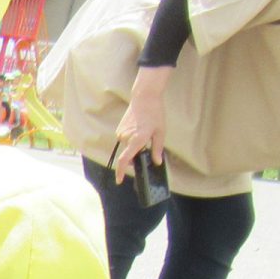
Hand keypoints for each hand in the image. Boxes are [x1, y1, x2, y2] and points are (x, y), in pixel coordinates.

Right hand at [113, 65, 172, 181]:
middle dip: (136, 156)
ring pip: (127, 148)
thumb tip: (156, 162)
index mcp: (137, 139)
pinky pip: (125, 141)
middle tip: (147, 149)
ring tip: (145, 133)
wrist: (144, 97)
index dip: (121, 172)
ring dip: (134, 147)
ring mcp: (121, 134)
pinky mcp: (119, 130)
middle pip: (129, 155)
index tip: (119, 181)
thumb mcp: (160, 132)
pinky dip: (131, 140)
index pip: (125, 159)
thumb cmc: (155, 113)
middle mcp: (126, 138)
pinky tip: (139, 129)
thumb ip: (157, 149)